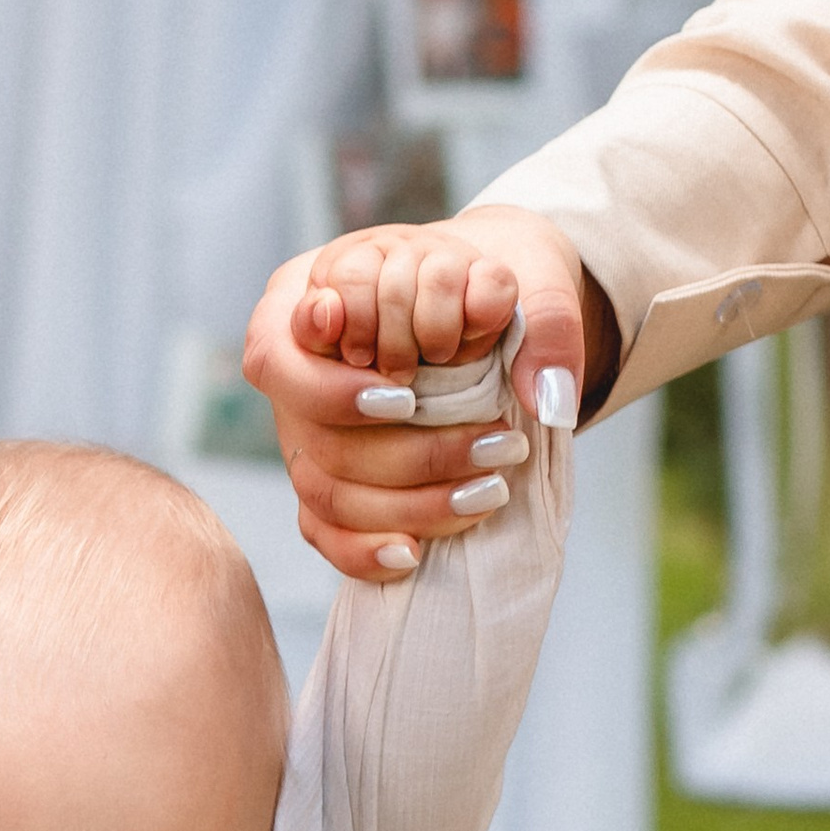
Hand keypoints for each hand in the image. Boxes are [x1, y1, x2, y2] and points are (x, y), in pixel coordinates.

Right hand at [241, 204, 607, 580]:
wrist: (484, 311)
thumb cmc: (487, 285)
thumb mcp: (524, 276)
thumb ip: (546, 323)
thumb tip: (550, 400)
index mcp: (312, 296)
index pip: (279, 353)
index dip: (335, 390)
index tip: (408, 399)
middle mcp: (293, 369)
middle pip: (314, 437)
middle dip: (411, 454)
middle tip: (497, 446)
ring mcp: (301, 431)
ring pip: (324, 490)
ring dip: (409, 502)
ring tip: (491, 490)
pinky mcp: (324, 481)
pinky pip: (324, 532)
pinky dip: (365, 550)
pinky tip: (414, 554)